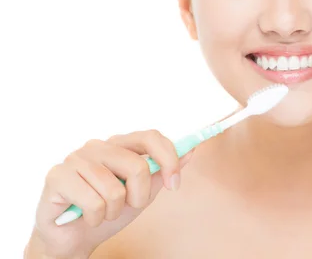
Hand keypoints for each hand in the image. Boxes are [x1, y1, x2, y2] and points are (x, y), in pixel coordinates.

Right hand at [28, 130, 195, 258]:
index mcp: (119, 145)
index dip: (169, 158)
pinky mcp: (57, 176)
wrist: (72, 239)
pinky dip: (95, 218)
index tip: (175, 184)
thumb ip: (163, 172)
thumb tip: (190, 149)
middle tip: (129, 206)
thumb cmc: (107, 211)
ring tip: (102, 213)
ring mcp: (76, 159)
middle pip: (137, 165)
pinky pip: (93, 202)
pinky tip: (85, 217)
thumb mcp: (142, 193)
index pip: (151, 137)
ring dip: (113, 211)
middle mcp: (97, 146)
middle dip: (139, 195)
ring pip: (114, 189)